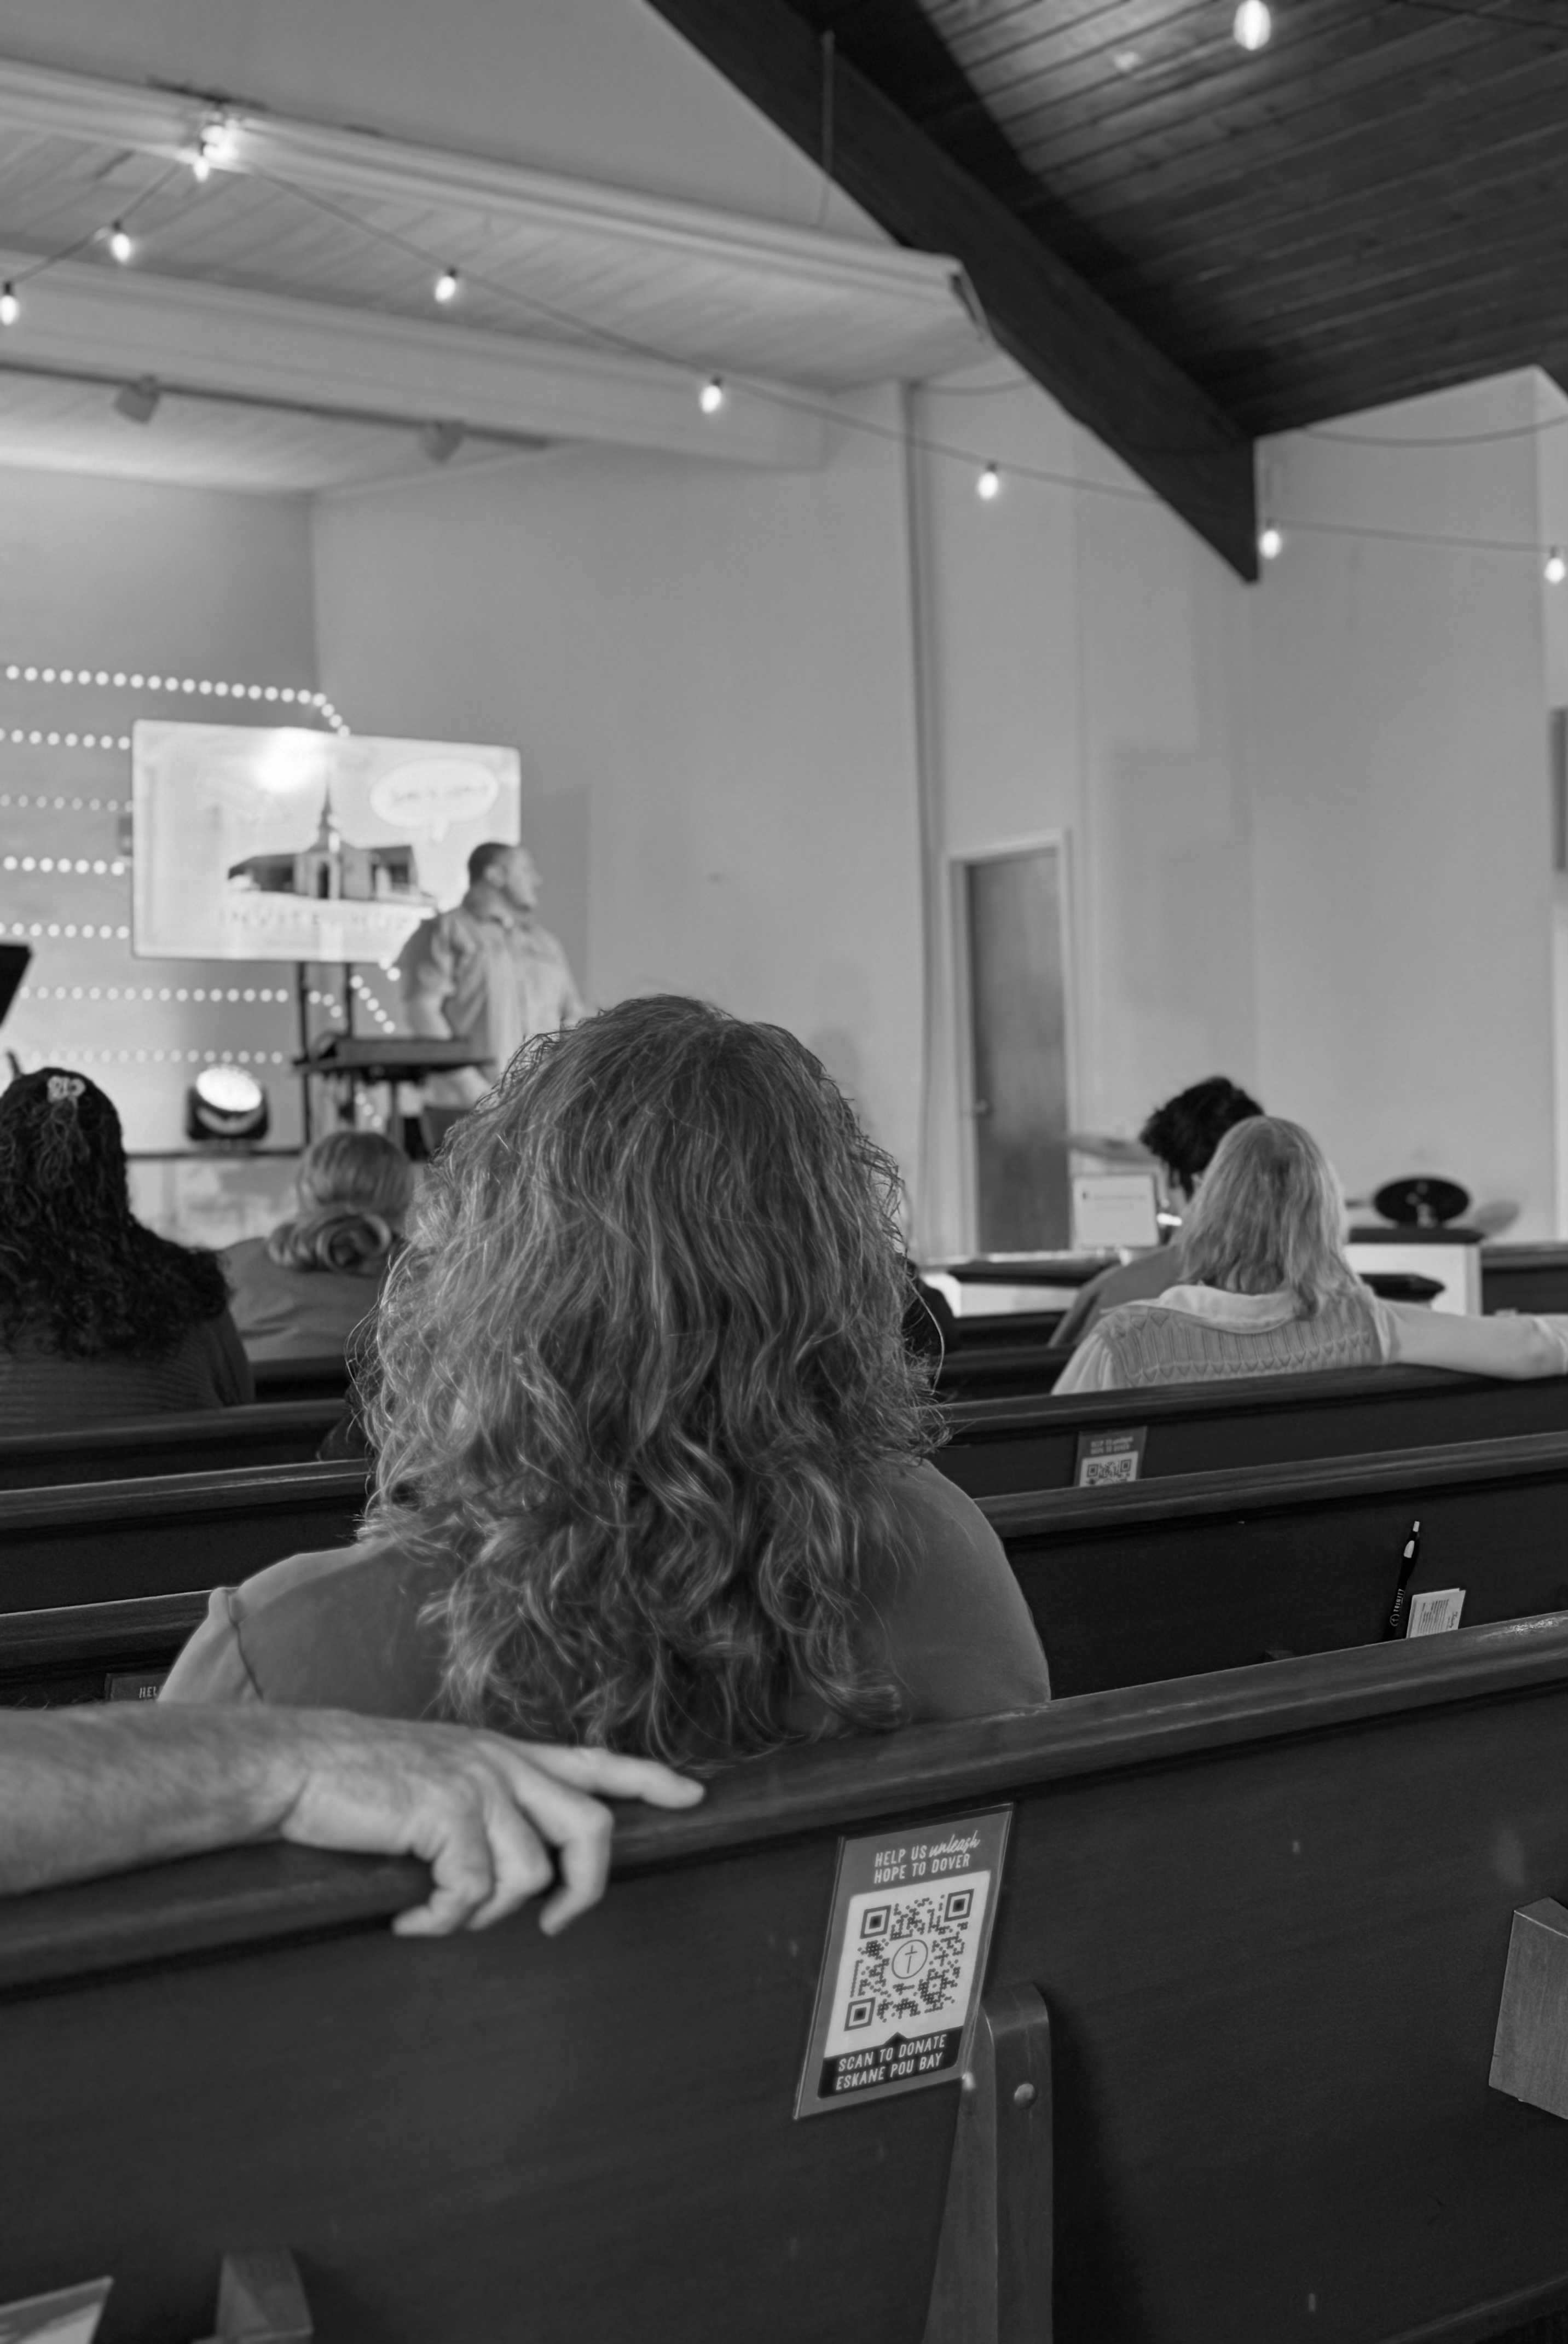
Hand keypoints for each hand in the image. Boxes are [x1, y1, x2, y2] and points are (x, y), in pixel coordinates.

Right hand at [273, 1712, 702, 1936]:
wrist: (297, 1765)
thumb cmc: (359, 1779)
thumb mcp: (438, 1772)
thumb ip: (483, 1797)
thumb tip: (513, 1858)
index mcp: (505, 1754)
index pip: (596, 1761)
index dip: (650, 1780)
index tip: (694, 1797)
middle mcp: (502, 1764)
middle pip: (591, 1825)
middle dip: (586, 1888)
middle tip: (555, 1926)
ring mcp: (476, 1787)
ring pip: (531, 1873)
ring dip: (488, 1916)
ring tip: (442, 1916)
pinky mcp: (445, 1815)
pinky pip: (473, 1893)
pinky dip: (443, 1922)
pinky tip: (409, 1921)